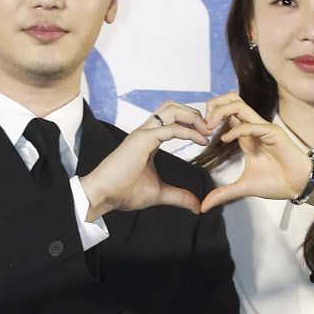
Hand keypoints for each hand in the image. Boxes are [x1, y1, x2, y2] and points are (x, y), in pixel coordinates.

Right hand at [80, 101, 209, 219]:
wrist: (102, 195)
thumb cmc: (123, 192)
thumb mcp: (159, 193)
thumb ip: (178, 196)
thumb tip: (196, 206)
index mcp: (148, 140)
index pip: (172, 119)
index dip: (191, 123)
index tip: (207, 136)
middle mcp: (145, 132)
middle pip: (172, 107)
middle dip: (194, 114)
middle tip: (210, 129)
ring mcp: (143, 133)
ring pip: (170, 110)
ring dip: (192, 117)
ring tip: (206, 130)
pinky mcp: (141, 140)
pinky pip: (169, 129)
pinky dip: (187, 132)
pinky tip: (200, 140)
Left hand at [201, 92, 312, 210]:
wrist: (297, 186)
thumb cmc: (275, 183)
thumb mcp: (242, 188)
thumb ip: (222, 194)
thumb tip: (203, 207)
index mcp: (245, 135)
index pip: (226, 113)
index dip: (210, 118)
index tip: (199, 133)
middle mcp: (252, 127)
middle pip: (230, 100)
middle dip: (213, 106)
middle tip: (202, 125)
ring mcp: (263, 128)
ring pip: (239, 105)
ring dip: (221, 112)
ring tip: (209, 127)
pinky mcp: (273, 133)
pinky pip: (251, 125)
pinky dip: (236, 129)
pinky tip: (225, 140)